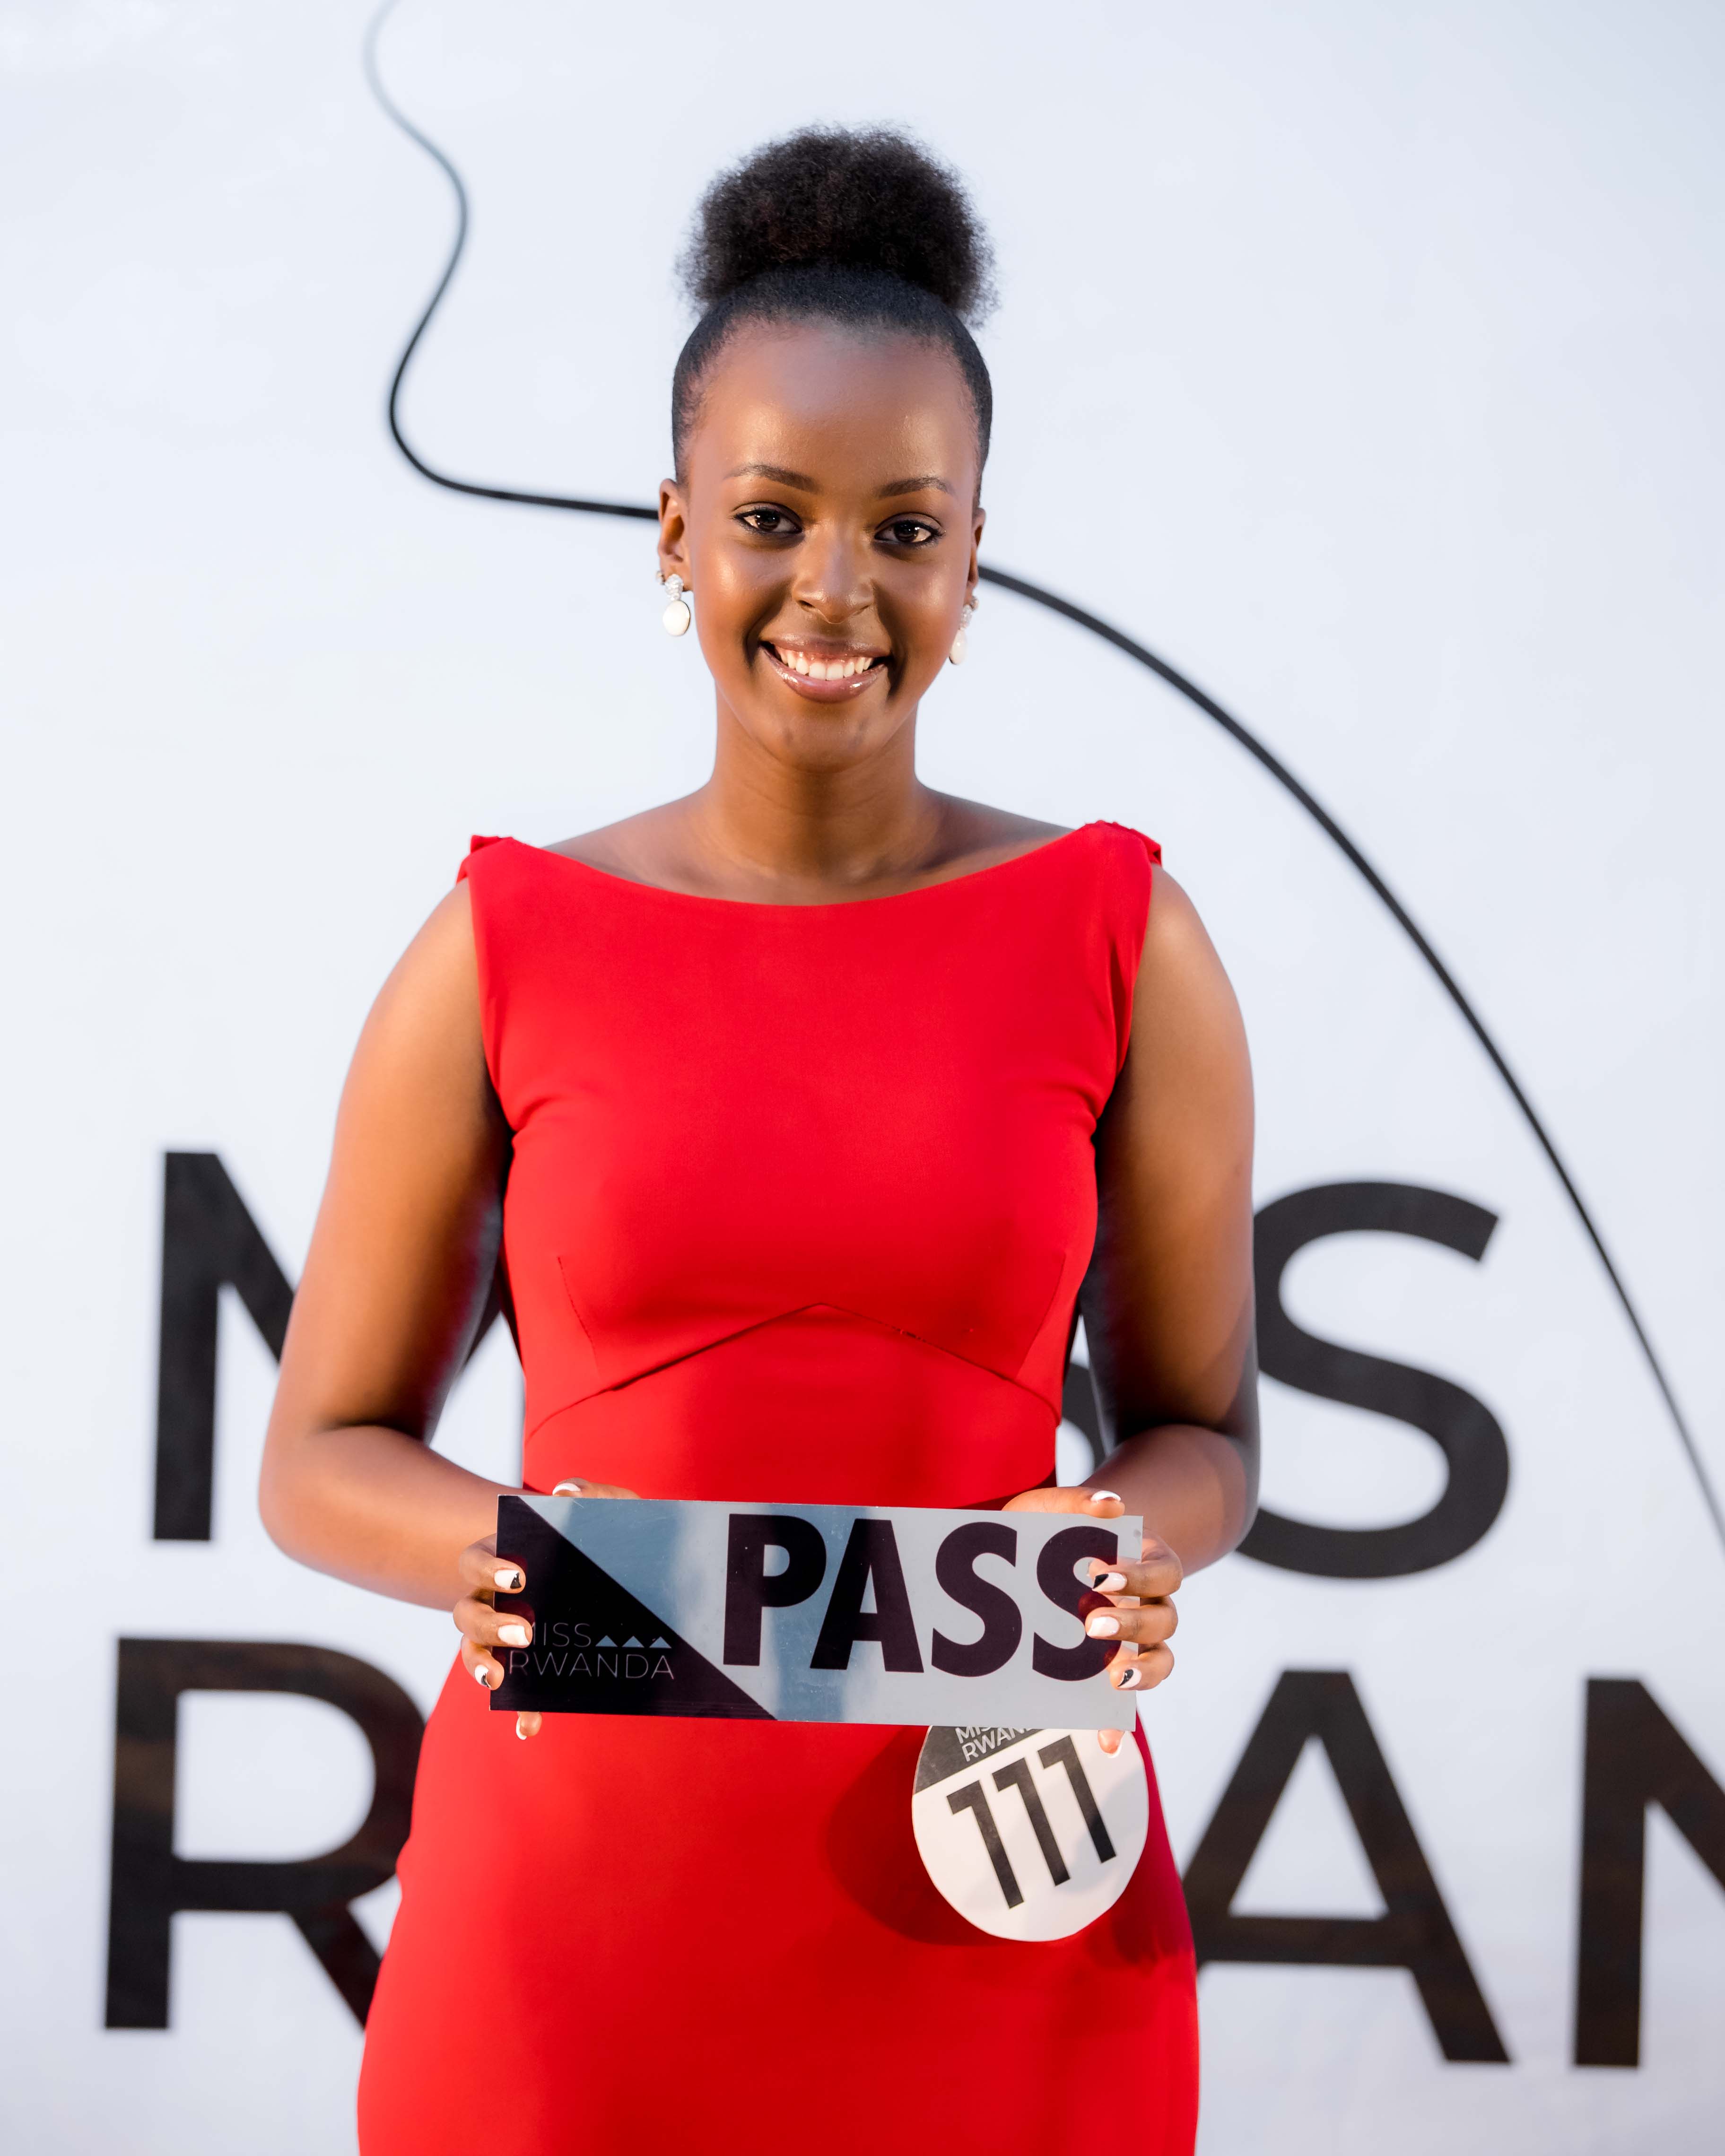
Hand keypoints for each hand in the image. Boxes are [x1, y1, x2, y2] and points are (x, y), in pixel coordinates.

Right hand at [453, 1474, 638, 1739]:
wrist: (630, 1565)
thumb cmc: (606, 1536)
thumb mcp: (611, 1512)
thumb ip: (594, 1494)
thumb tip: (565, 1491)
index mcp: (505, 1558)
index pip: (475, 1562)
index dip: (488, 1570)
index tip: (519, 1578)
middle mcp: (496, 1598)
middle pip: (466, 1613)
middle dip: (489, 1625)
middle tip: (526, 1634)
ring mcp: (508, 1631)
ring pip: (474, 1650)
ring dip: (481, 1665)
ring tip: (499, 1680)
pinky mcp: (531, 1661)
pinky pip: (516, 1690)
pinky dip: (520, 1709)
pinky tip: (529, 1727)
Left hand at [1002, 1484, 1182, 1754]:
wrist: (1029, 1563)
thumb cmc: (1048, 1534)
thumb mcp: (1049, 1511)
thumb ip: (1077, 1502)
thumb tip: (1113, 1505)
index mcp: (1145, 1563)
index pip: (1165, 1572)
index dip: (1139, 1577)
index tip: (1099, 1576)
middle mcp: (1150, 1604)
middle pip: (1165, 1620)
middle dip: (1132, 1624)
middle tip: (1091, 1624)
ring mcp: (1136, 1642)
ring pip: (1161, 1661)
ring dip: (1141, 1670)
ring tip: (1111, 1674)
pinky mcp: (1112, 1671)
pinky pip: (1129, 1701)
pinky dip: (1121, 1721)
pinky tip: (1108, 1740)